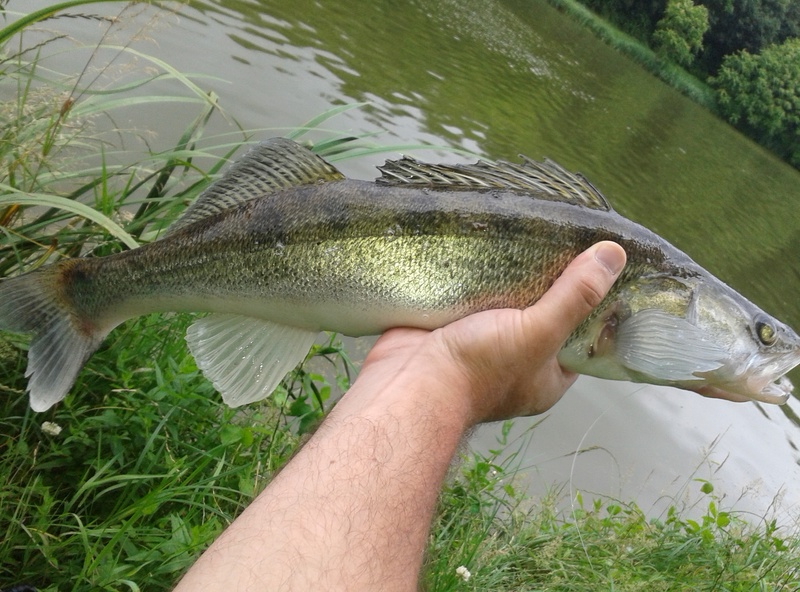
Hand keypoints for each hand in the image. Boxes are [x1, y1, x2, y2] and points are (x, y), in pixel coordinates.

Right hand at [357, 241, 626, 424]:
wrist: (408, 384)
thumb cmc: (478, 370)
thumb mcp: (538, 332)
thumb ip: (575, 297)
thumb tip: (615, 256)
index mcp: (546, 375)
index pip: (582, 336)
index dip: (594, 303)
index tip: (602, 264)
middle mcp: (517, 361)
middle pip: (544, 314)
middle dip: (550, 281)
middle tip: (565, 238)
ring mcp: (482, 343)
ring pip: (506, 303)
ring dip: (514, 275)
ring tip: (532, 230)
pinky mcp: (452, 326)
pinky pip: (472, 296)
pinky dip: (479, 274)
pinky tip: (490, 242)